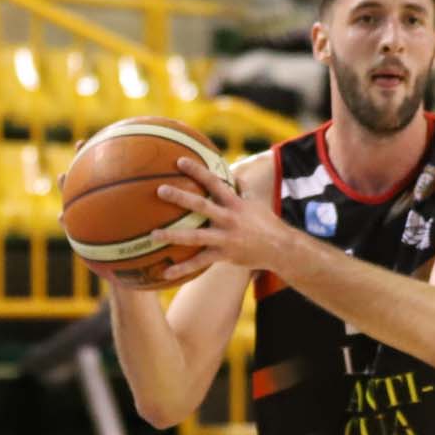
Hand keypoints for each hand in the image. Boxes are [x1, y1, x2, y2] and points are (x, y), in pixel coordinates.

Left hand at [155, 156, 295, 279]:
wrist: (281, 249)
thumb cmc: (266, 223)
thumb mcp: (256, 203)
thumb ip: (241, 188)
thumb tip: (232, 171)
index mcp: (235, 203)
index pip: (214, 182)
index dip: (197, 171)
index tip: (179, 161)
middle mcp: (229, 218)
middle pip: (201, 206)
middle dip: (180, 197)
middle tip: (160, 190)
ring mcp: (225, 238)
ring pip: (195, 237)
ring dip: (173, 235)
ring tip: (153, 235)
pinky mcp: (224, 255)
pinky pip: (199, 263)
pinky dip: (182, 268)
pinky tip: (165, 272)